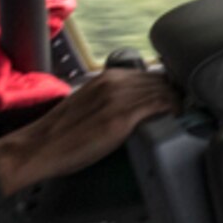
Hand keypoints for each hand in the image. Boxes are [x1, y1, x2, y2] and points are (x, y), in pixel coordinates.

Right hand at [0, 70, 178, 194]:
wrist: (38, 147)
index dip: (166, 87)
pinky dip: (173, 110)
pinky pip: (160, 105)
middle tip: (183, 108)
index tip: (174, 99)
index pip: (151, 74)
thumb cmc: (63, 132)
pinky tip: (174, 118)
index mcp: (107, 78)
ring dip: (177, 102)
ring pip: (164, 91)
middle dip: (175, 93)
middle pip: (161, 81)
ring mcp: (119, 99)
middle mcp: (114, 83)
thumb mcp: (91, 103)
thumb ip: (114, 98)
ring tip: (180, 115)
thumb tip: (139, 104)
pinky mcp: (121, 117)